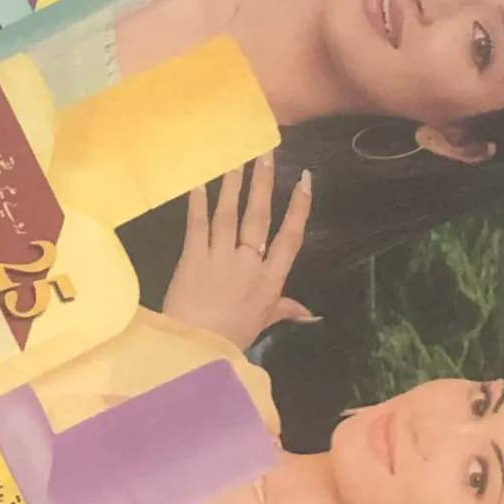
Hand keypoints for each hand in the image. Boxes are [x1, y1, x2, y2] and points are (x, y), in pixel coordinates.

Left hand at [162, 156, 316, 350]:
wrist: (195, 348)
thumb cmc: (231, 337)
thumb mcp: (262, 323)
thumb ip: (284, 310)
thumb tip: (310, 313)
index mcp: (270, 280)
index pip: (290, 237)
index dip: (299, 208)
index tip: (305, 181)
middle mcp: (248, 264)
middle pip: (259, 217)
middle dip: (264, 184)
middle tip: (267, 154)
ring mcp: (220, 258)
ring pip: (229, 215)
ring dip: (233, 185)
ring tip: (237, 158)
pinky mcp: (193, 258)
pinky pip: (197, 224)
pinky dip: (198, 202)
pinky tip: (201, 181)